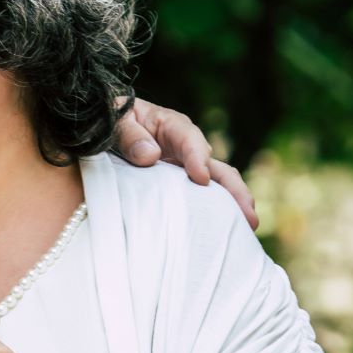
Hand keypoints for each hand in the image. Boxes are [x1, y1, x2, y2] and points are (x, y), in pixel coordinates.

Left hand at [115, 98, 257, 228]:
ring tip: (247, 225)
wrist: (104, 129)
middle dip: (233, 188)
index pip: (189, 138)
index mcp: (170, 125)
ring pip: (216, 184)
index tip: (200, 178)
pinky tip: (224, 230)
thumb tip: (151, 156)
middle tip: (247, 212)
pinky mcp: (180, 186)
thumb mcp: (113, 122)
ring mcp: (185, 168)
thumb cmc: (109, 122)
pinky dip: (214, 211)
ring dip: (233, 203)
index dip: (197, 157)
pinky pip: (201, 198)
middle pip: (215, 166)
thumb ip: (128, 135)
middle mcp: (185, 148)